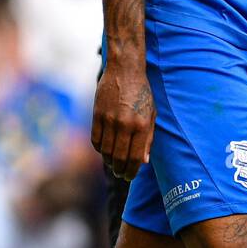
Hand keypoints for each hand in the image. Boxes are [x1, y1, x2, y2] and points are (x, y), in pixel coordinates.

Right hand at [92, 60, 155, 179]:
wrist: (124, 70)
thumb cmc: (142, 93)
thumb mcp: (151, 115)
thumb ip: (148, 138)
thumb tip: (144, 161)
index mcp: (141, 125)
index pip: (135, 157)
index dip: (132, 171)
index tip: (130, 176)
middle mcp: (125, 124)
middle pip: (119, 157)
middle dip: (120, 170)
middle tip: (121, 175)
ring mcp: (109, 120)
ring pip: (105, 151)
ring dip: (109, 162)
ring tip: (113, 165)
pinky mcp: (97, 114)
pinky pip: (95, 139)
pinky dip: (99, 149)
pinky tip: (104, 151)